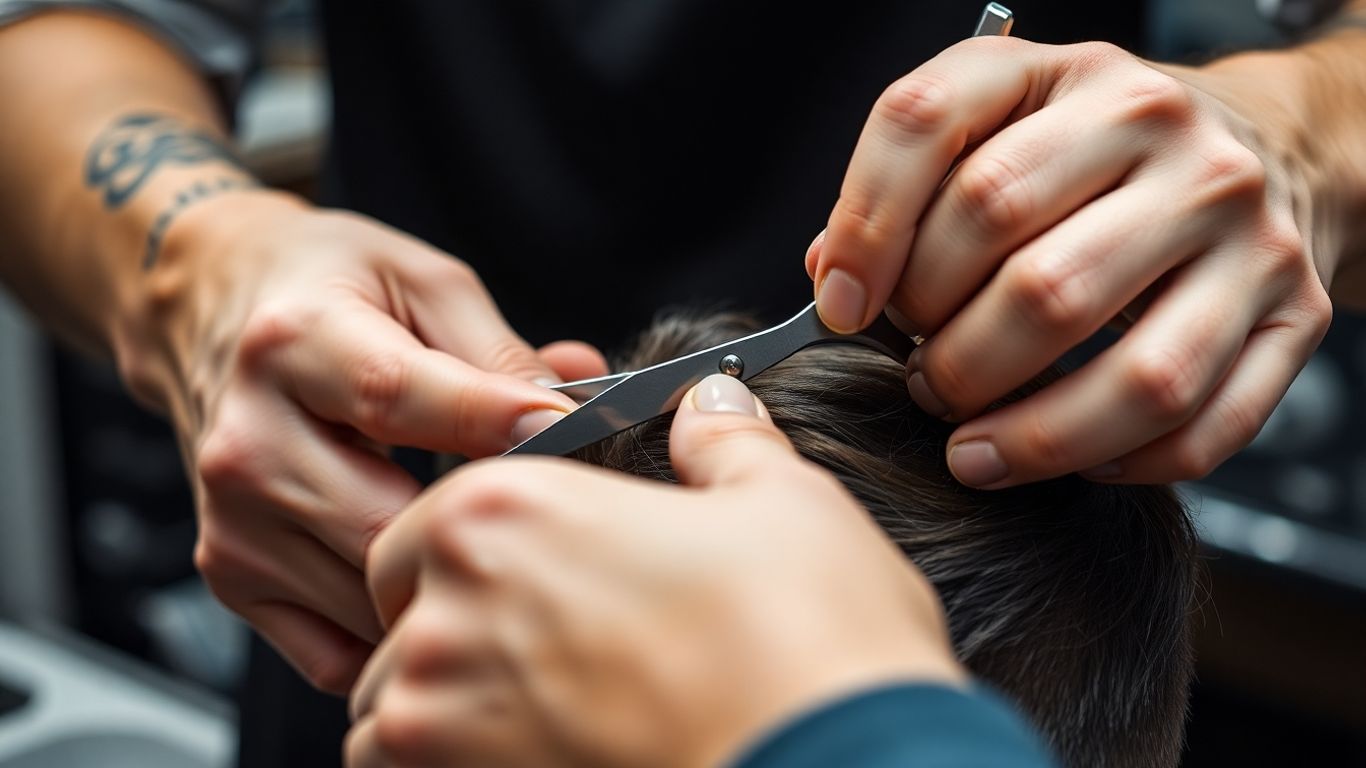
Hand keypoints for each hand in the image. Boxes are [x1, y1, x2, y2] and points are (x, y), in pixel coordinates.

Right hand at [118, 190, 606, 692]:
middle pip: (384, 524)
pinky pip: (336, 652)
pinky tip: (426, 579)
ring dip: (442, 579)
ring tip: (483, 539)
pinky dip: (394, 631)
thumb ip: (498, 351)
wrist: (212, 313)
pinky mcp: (232, 577)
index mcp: (293, 344)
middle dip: (474, 523)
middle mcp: (246, 439)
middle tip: (536, 509)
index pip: (396, 398)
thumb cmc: (331, 291)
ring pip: (368, 598)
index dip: (492, 420)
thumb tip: (574, 407)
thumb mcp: (421, 284)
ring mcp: (233, 520)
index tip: (570, 430)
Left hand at [347, 374, 962, 767]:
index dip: (477, 550)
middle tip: (542, 655)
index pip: (433, 520)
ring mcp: (440, 716)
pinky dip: (451, 767)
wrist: (835, 764)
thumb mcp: (781, 503)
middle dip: (450, 633)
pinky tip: (534, 755)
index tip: (524, 577)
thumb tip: (715, 405)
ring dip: (443, 714)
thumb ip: (724, 442)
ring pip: (392, 711)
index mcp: (506, 508)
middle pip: (401, 617)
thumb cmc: (809, 637)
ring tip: (541, 718)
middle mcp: (450, 607)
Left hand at [809, 37, 1332, 486]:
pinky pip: (1199, 426)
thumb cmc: (1101, 156)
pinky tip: (1066, 454)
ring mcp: (1245, 230)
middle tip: (923, 377)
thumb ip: (909, 190)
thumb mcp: (1000, 128)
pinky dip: (1116, 462)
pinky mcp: (1296, 311)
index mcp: (1070, 76)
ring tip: (970, 441)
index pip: (932, 127)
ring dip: (1026, 433)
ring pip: (1129, 374)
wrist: (1265, 147)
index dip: (867, 228)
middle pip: (1029, 276)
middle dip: (949, 355)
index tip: (841, 306)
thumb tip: (836, 280)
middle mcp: (1169, 140)